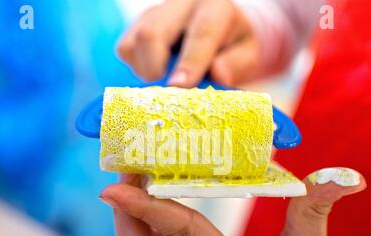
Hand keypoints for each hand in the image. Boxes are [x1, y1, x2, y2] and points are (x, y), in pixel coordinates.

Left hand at [100, 169, 365, 235]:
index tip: (112, 186)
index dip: (147, 206)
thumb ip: (315, 213)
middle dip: (127, 215)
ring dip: (133, 221)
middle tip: (127, 175)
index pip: (182, 234)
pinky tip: (156, 206)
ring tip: (138, 182)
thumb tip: (343, 177)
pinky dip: (149, 229)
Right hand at [117, 0, 259, 86]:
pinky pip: (125, 49)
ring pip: (133, 42)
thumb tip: (218, 75)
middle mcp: (181, 5)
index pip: (201, 32)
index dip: (190, 62)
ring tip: (165, 79)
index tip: (179, 86)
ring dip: (146, 71)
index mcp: (214, 7)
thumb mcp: (246, 52)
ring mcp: (154, 13)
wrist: (217, 27)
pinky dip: (137, 68)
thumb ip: (236, 63)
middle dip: (155, 68)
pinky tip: (156, 70)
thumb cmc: (232, 43)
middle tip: (168, 91)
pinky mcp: (137, 25)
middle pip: (152, 33)